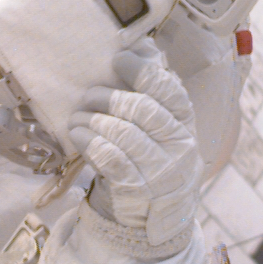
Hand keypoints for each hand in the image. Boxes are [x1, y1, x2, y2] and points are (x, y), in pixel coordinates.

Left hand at [74, 47, 198, 255]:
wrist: (158, 218)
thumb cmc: (154, 161)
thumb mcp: (162, 130)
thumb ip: (153, 93)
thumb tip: (141, 45)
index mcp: (186, 124)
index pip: (169, 90)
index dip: (142, 71)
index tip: (118, 59)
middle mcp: (179, 146)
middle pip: (141, 109)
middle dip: (108, 97)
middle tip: (88, 96)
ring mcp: (161, 171)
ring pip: (123, 133)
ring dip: (92, 120)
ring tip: (76, 118)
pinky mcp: (138, 191)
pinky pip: (111, 160)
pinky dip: (90, 143)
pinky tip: (77, 136)